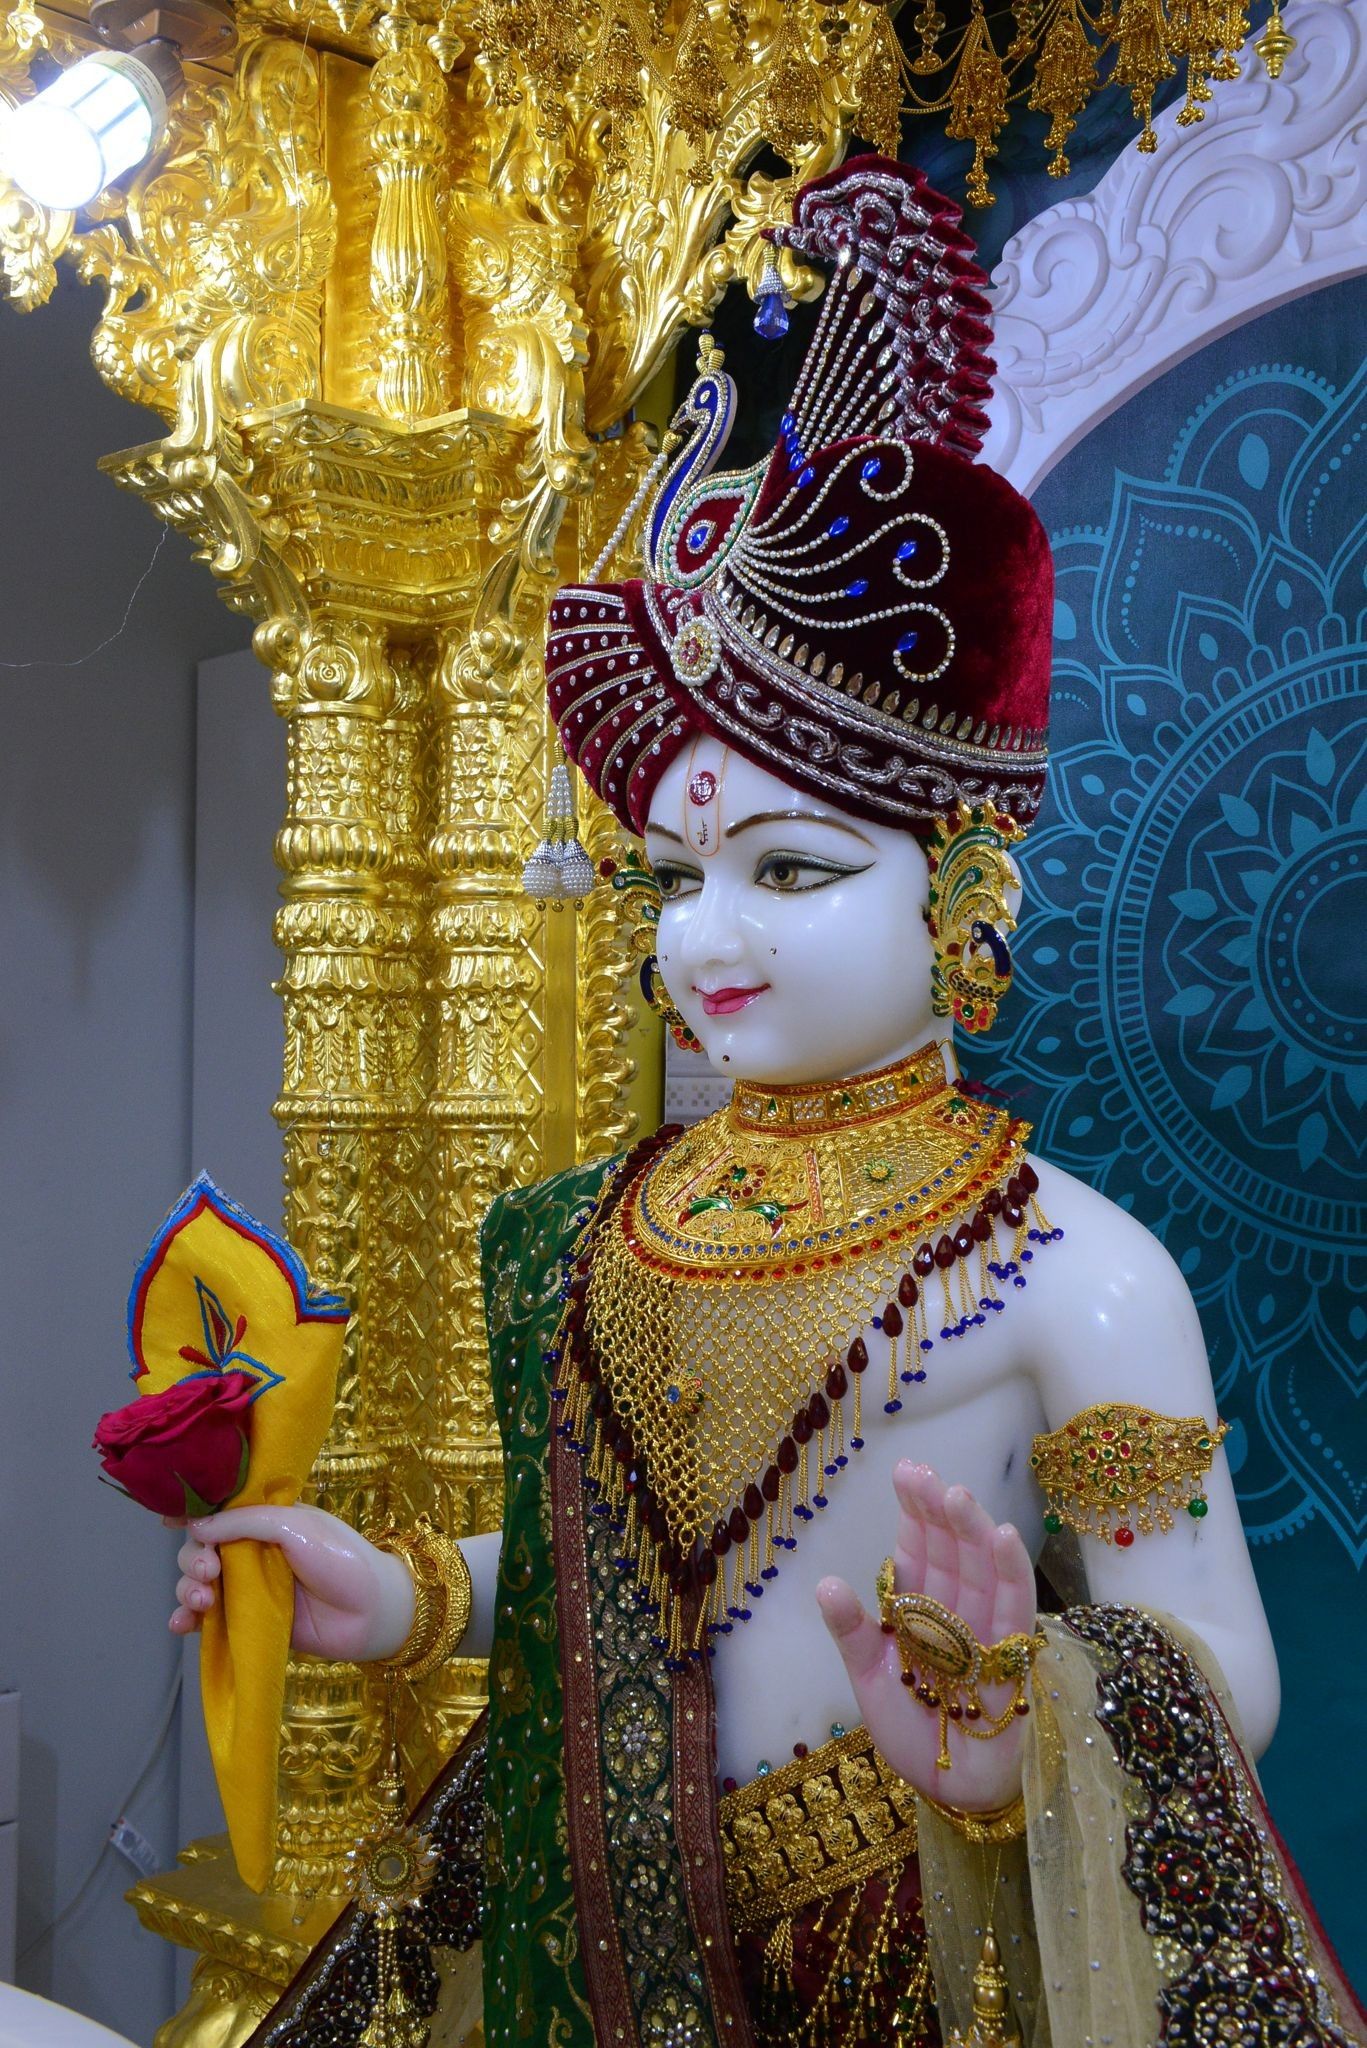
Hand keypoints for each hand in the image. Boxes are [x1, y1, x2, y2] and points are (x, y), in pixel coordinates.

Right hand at [168, 1502, 415, 1661]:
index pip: (219, 1512)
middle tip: (211, 1572)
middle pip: (201, 1550)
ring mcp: (249, 1588)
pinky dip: (187, 1620)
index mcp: (266, 1519)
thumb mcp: (295, 1525)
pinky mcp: (249, 1621)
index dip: (193, 1514)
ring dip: (188, 1589)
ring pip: (199, 1584)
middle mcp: (253, 1551)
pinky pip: (208, 1620)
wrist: (371, 1613)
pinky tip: (181, 1625)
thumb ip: (246, 1522)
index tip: (169, 1519)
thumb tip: (196, 1526)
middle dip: (193, 1559)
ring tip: (203, 1600)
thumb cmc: (341, 1559)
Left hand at [816, 1461, 1036, 1807]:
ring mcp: (985, 1630)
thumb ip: (853, 1633)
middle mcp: (955, 1611)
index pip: (918, 1551)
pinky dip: (1011, 1570)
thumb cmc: (911, 1731)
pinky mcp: (1012, 1656)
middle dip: (937, 1511)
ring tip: (956, 1495)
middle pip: (949, 1550)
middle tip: (924, 1474)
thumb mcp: (870, 1678)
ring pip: (982, 1568)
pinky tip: (1004, 1534)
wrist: (949, 1787)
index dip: (914, 1513)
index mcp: (919, 1610)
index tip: (907, 1472)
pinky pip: (1015, 1606)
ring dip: (971, 1530)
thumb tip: (826, 1583)